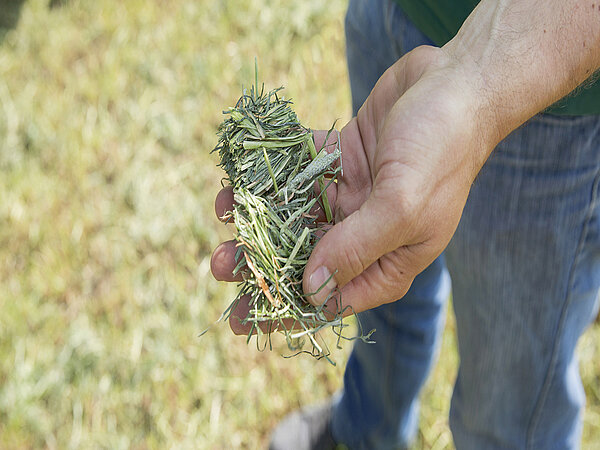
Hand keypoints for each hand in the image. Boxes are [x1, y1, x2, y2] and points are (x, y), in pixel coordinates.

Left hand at [211, 45, 495, 332]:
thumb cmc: (442, 149)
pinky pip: (297, 171)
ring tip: (221, 211)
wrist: (458, 82)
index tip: (246, 320)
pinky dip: (270, 172)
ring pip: (295, 214)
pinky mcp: (340, 160)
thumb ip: (356, 249)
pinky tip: (239, 173)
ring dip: (257, 215)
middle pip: (305, 259)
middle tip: (219, 266)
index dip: (287, 310)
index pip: (333, 299)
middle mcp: (366, 234)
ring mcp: (351, 196)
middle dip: (261, 263)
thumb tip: (311, 291)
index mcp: (389, 260)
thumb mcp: (401, 207)